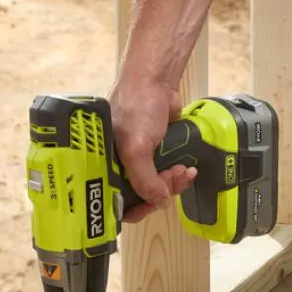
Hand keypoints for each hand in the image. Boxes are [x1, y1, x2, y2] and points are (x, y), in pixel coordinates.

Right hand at [109, 70, 197, 223]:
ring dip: (172, 184)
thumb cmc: (136, 107)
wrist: (156, 82)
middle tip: (170, 182)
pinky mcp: (155, 154)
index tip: (149, 207)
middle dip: (158, 193)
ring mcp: (138, 160)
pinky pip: (166, 175)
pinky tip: (186, 169)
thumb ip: (145, 180)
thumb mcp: (135, 148)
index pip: (114, 200)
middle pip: (139, 197)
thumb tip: (159, 202)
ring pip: (156, 187)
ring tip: (182, 171)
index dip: (133, 208)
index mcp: (104, 165)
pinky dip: (178, 175)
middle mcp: (118, 165)